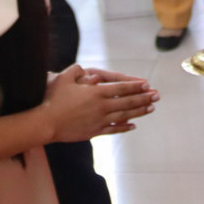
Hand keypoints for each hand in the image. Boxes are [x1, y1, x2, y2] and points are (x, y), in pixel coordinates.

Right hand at [42, 64, 158, 140]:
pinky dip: (125, 127)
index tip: (147, 85)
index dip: (135, 87)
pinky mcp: (94, 132)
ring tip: (151, 108)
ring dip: (139, 112)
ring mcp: (99, 121)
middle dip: (143, 98)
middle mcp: (101, 107)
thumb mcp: (64, 78)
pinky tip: (134, 125)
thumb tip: (87, 71)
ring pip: (124, 116)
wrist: (46, 124)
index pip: (121, 88)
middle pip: (127, 102)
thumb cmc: (53, 99)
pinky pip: (113, 130)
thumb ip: (76, 71)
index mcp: (96, 93)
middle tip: (157, 96)